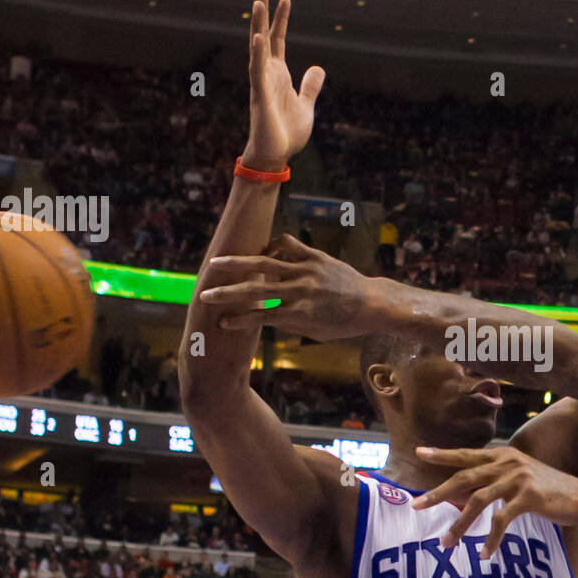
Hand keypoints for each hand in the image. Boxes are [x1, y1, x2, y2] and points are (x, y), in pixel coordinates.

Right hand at [198, 235, 377, 340]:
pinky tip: (260, 252)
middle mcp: (303, 290)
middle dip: (228, 294)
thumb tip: (262, 317)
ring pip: (267, 263)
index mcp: (303, 314)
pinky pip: (287, 244)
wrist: (372, 302)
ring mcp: (309, 270)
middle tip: (204, 295)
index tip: (220, 323)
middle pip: (258, 290)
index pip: (263, 317)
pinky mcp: (315, 256)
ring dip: (239, 263)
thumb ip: (289, 323)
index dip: (240, 321)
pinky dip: (271, 246)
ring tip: (216, 263)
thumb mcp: (315, 332)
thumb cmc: (343, 324)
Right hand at [240, 0, 325, 170]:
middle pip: (264, 36)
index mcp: (279, 75)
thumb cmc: (287, 133)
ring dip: (258, 25)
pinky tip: (257, 37)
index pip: (278, 40)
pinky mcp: (260, 96)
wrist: (276, 155)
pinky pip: (257, 71)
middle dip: (264, 13)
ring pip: (258, 48)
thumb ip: (310, 87)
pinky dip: (257, 54)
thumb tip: (317, 68)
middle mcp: (268, 74)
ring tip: (258, 2)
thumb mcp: (306, 105)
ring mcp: (262, 83)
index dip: (281, 19)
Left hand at [411, 445, 577, 554]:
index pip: (466, 454)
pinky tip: (484, 554)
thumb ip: (492, 480)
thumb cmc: (547, 489)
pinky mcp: (529, 497)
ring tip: (446, 543)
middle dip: (438, 493)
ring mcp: (517, 478)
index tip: (419, 452)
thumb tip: (459, 495)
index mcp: (502, 454)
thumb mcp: (517, 477)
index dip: (442, 454)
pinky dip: (490, 539)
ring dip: (459, 525)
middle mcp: (507, 462)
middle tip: (416, 505)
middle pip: (464, 477)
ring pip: (478, 501)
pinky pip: (501, 520)